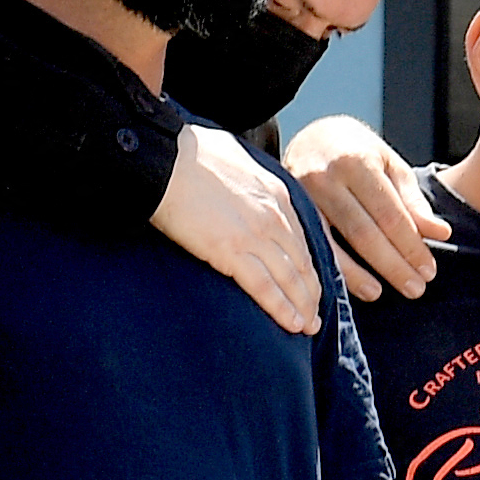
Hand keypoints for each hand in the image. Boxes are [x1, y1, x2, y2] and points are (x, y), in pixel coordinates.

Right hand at [150, 126, 320, 334]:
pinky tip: (292, 324)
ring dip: (303, 306)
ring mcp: (255, 235)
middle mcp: (274, 216)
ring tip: (308, 326)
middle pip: (302, 262)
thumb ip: (247, 179)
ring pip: (289, 278)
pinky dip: (281, 308)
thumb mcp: (235, 158)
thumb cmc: (187, 152)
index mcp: (276, 194)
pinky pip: (264, 286)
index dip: (309, 265)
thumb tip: (241, 182)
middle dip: (312, 291)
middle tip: (317, 314)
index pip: (302, 238)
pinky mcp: (230, 250)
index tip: (312, 282)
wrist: (162, 156)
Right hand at [284, 117, 446, 302]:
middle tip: (415, 289)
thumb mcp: (390, 165)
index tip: (429, 271)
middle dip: (391, 264)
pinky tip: (344, 285)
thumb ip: (413, 200)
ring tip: (379, 293)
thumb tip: (440, 234)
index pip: (389, 214)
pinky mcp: (286, 209)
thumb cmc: (358, 151)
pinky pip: (308, 244)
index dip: (411, 246)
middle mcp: (324, 177)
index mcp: (356, 162)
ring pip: (331, 243)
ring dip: (357, 274)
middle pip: (363, 232)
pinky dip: (328, 267)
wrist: (312, 135)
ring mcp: (299, 194)